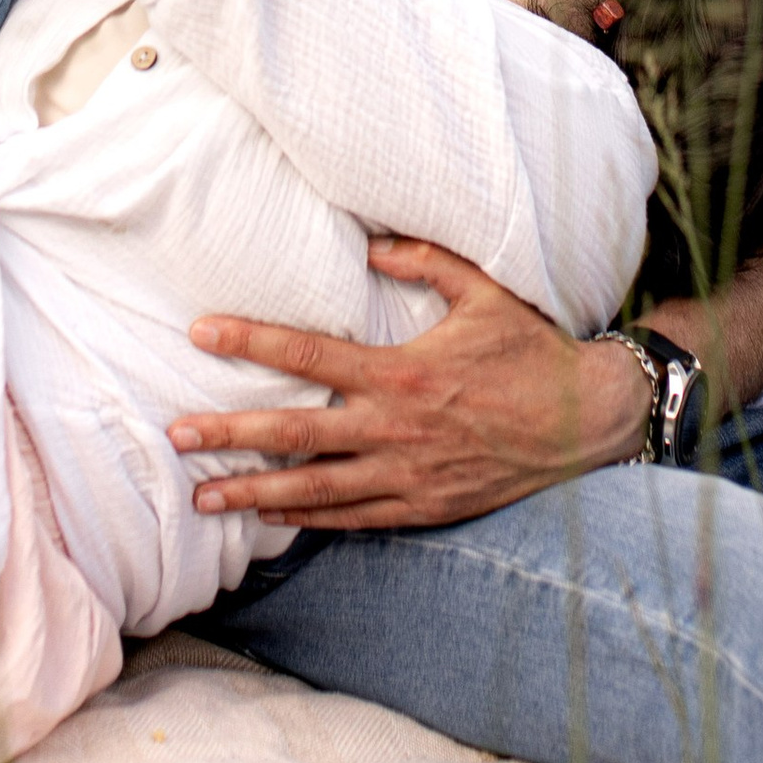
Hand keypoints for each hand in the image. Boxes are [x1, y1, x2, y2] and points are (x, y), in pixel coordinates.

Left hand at [168, 241, 651, 529]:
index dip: (251, 341)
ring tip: (204, 496)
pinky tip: (273, 521)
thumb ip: (424, 260)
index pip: (309, 355)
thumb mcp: (484, 291)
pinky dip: (309, 520)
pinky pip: (354, 517)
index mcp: (402, 372)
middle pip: (295, 433)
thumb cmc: (531, 351)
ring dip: (255, 493)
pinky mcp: (423, 506)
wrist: (586, 423)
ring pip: (315, 489)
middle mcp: (395, 429)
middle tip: (177, 436)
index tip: (201, 333)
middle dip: (230, 434)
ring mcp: (407, 475)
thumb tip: (368, 242)